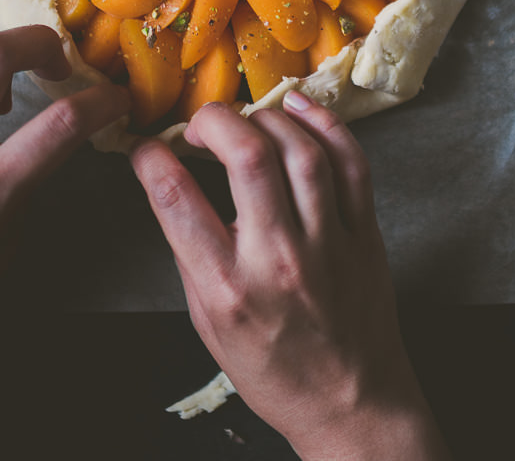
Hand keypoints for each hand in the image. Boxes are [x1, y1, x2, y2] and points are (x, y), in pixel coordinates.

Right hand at [130, 92, 448, 460]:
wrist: (351, 404)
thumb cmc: (274, 369)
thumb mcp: (208, 324)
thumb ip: (192, 255)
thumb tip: (171, 188)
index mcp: (228, 288)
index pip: (177, 198)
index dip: (152, 158)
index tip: (148, 147)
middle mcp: (278, 259)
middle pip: (247, 156)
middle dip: (214, 121)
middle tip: (201, 124)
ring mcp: (329, 243)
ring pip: (301, 150)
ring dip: (268, 118)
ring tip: (247, 118)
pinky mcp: (365, 234)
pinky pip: (351, 163)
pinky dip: (325, 125)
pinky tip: (299, 110)